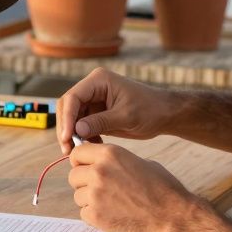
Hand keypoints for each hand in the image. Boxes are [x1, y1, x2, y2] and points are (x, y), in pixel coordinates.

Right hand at [57, 68, 175, 153]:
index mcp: (98, 80)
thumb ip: (100, 122)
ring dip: (72, 134)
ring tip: (77, 152)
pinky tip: (92, 147)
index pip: (73, 97)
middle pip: (68, 106)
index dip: (67, 118)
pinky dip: (83, 136)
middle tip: (67, 149)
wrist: (165, 114)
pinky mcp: (97, 112)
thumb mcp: (125, 117)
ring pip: (72, 117)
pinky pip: (82, 124)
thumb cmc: (150, 110)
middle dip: (66, 127)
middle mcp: (93, 87)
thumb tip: (76, 131)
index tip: (67, 137)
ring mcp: (94, 99)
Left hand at [67, 142, 200, 231]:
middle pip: (74, 175)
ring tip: (111, 204)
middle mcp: (99, 171)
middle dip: (84, 182)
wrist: (171, 216)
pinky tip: (112, 215)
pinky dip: (94, 216)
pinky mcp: (95, 215)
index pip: (77, 152)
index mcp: (110, 154)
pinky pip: (84, 213)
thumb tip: (103, 164)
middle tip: (100, 190)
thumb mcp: (140, 162)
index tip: (85, 167)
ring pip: (78, 195)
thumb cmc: (162, 189)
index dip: (81, 161)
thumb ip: (117, 162)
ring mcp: (95, 194)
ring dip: (89, 200)